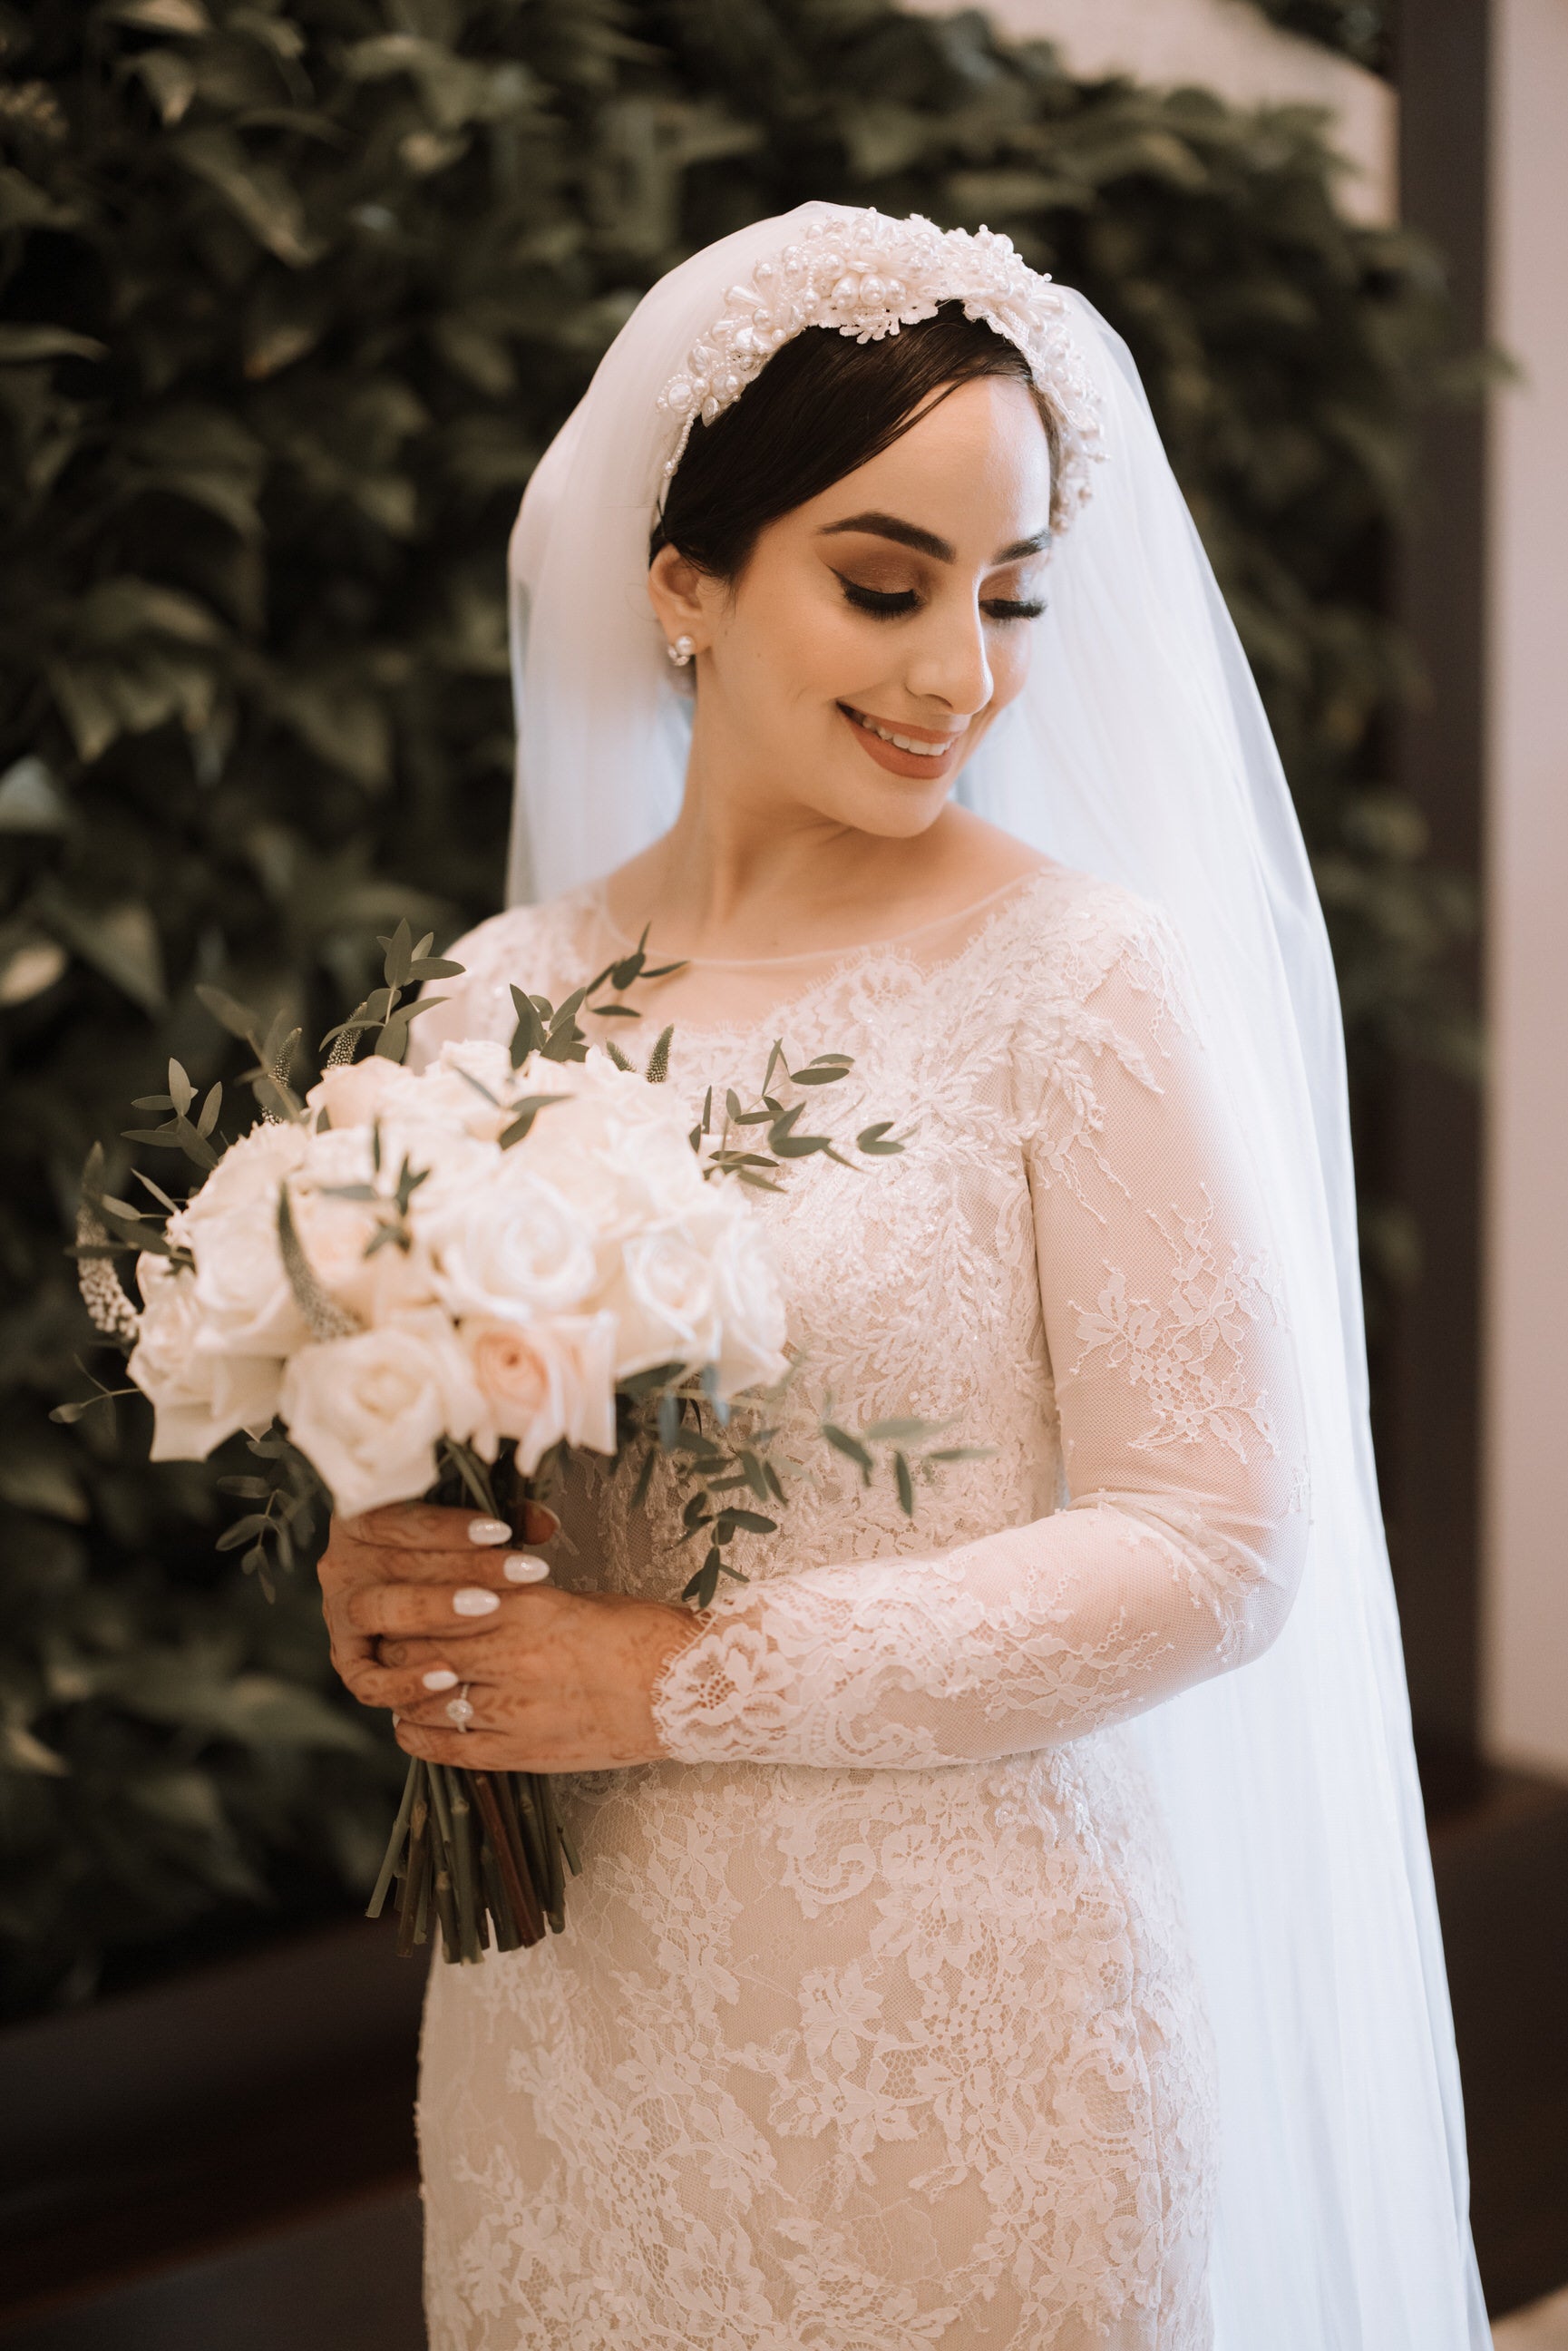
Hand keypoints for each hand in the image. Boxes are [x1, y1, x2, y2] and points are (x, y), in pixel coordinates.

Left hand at [318, 1502, 699, 1770]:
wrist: (685, 1690)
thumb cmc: (636, 1634)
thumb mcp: (568, 1598)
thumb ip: (510, 1601)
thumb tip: (459, 1601)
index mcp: (526, 1605)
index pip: (433, 1604)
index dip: (407, 1608)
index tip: (401, 1606)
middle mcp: (513, 1656)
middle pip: (417, 1652)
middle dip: (397, 1649)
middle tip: (391, 1646)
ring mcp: (516, 1709)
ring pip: (424, 1702)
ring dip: (405, 1694)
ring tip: (405, 1686)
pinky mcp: (524, 1752)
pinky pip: (449, 1749)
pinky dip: (419, 1736)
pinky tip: (414, 1726)